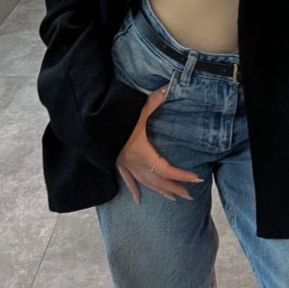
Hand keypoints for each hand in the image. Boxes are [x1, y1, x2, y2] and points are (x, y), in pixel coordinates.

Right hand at [115, 86, 203, 203]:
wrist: (92, 127)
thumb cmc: (117, 119)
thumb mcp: (137, 109)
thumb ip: (154, 100)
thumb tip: (168, 87)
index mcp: (143, 154)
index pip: (167, 170)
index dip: (182, 176)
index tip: (196, 179)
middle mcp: (136, 165)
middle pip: (159, 182)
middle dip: (175, 189)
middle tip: (190, 196)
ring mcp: (126, 167)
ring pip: (147, 184)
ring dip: (161, 192)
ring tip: (174, 199)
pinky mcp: (118, 165)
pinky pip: (128, 181)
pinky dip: (134, 190)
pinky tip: (138, 200)